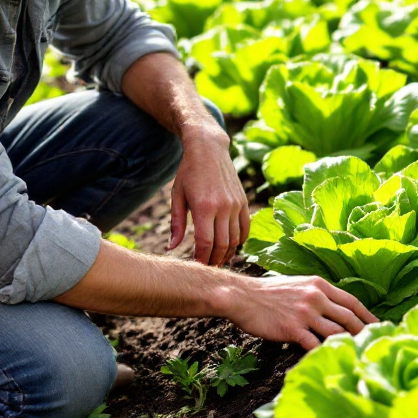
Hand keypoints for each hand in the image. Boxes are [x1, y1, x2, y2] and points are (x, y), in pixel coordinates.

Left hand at [168, 126, 249, 266]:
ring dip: (227, 254)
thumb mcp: (177, 196)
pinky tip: (230, 246)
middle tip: (206, 268)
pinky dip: (239, 241)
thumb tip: (172, 248)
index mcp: (204, 206)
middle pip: (222, 245)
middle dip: (214, 260)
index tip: (196, 267)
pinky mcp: (244, 202)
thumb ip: (176, 224)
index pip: (205, 243)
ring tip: (217, 260)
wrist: (209, 149)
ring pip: (235, 239)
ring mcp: (236, 204)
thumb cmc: (188, 172)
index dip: (201, 259)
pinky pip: (245, 228)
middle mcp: (223, 207)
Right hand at [219, 275, 378, 349]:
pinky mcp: (294, 329)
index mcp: (320, 285)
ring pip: (336, 333)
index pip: (352, 302)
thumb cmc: (268, 293)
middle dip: (364, 334)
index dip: (368, 316)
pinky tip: (328, 364)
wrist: (243, 297)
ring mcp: (306, 313)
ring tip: (356, 358)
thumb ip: (317, 294)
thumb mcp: (298, 285)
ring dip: (347, 347)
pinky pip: (315, 346)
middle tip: (374, 347)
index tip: (380, 327)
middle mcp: (317, 297)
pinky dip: (322, 356)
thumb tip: (333, 308)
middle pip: (350, 319)